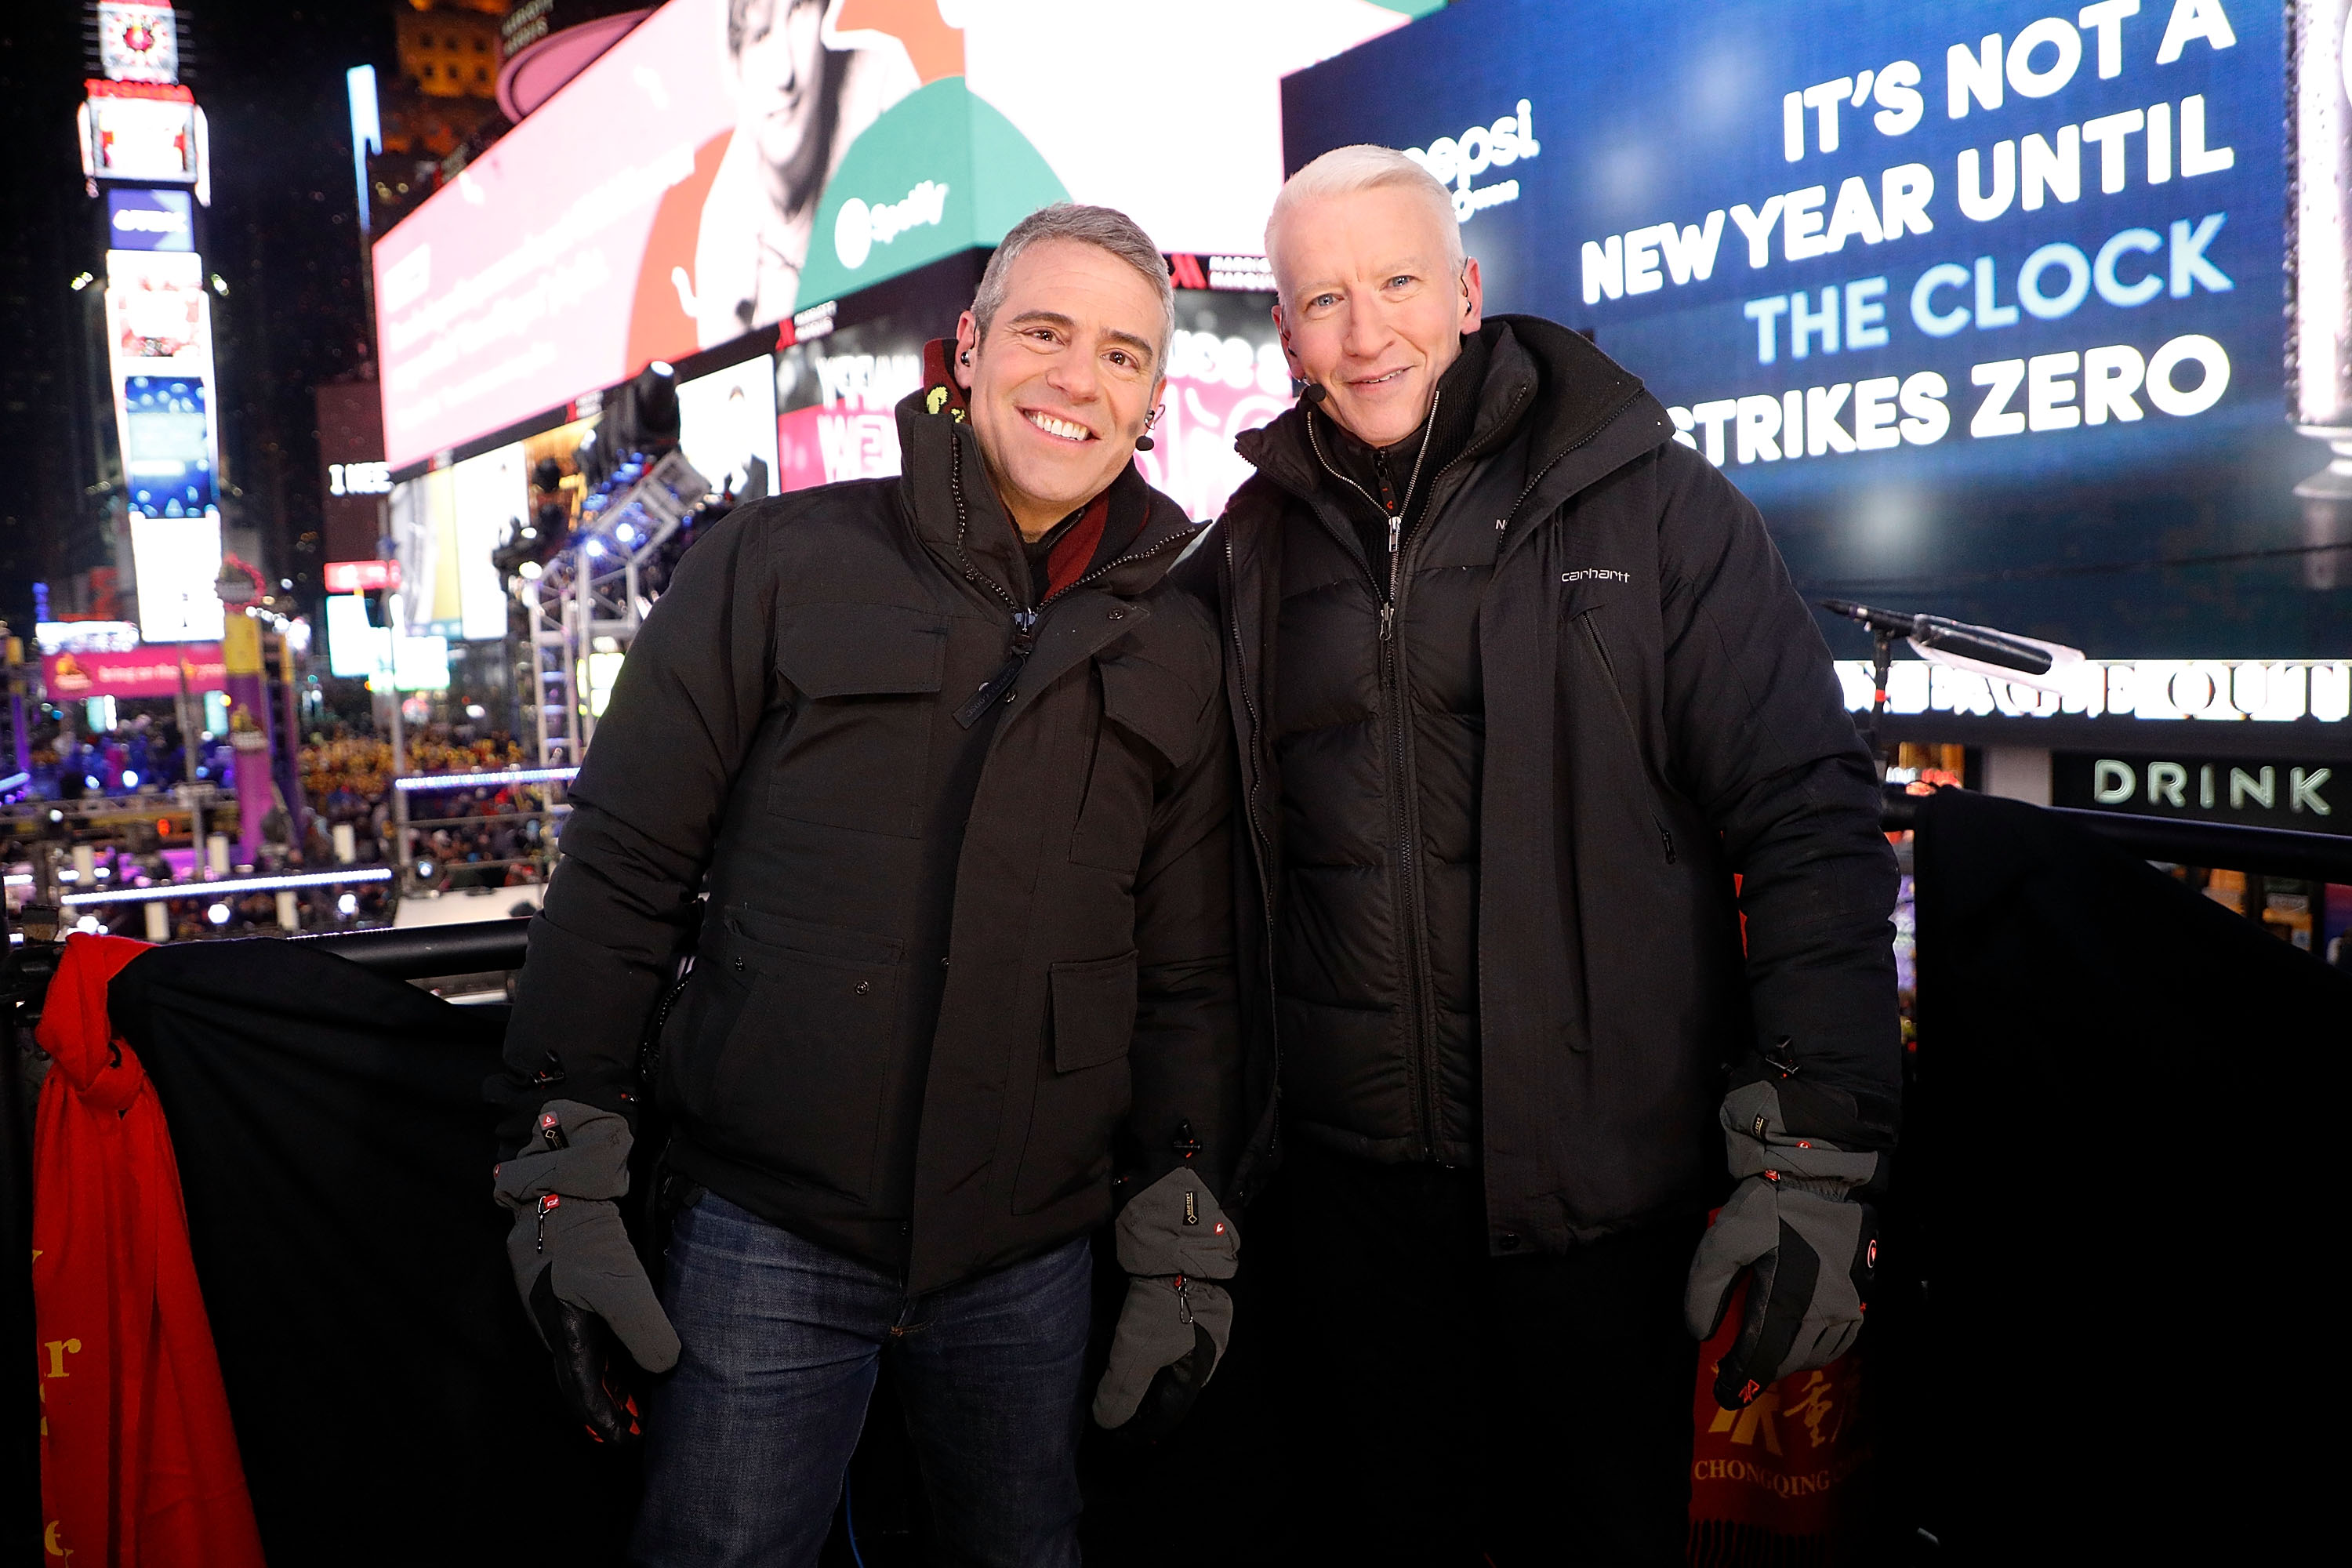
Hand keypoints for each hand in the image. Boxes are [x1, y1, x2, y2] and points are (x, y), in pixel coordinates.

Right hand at [494, 1100, 679, 1441]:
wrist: (558, 1186)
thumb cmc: (585, 1239)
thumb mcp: (621, 1284)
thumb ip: (644, 1329)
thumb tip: (666, 1367)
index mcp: (564, 1335)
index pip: (582, 1392)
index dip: (605, 1419)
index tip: (625, 1442)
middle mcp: (557, 1326)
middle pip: (579, 1380)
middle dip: (605, 1406)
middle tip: (633, 1428)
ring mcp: (560, 1305)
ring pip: (583, 1357)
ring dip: (607, 1380)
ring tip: (635, 1398)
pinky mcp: (570, 1284)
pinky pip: (588, 1332)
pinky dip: (607, 1351)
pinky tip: (626, 1349)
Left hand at [1092, 1168, 1239, 1439]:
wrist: (1173, 1242)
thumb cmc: (1161, 1306)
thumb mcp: (1135, 1353)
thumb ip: (1122, 1392)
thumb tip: (1108, 1423)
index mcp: (1205, 1365)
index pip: (1175, 1407)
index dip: (1148, 1423)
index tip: (1123, 1434)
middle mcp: (1208, 1345)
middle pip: (1175, 1383)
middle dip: (1147, 1399)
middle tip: (1116, 1409)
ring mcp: (1199, 1317)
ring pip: (1170, 1357)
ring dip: (1145, 1371)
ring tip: (1116, 1382)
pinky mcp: (1186, 1296)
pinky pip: (1165, 1333)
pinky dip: (1146, 1345)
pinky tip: (1128, 1346)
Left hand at [1685, 1076, 1881, 1409]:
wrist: (1824, 1174)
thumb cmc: (1770, 1204)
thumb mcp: (1723, 1239)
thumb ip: (1706, 1289)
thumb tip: (1702, 1335)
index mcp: (1789, 1302)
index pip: (1761, 1359)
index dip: (1740, 1380)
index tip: (1724, 1392)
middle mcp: (1825, 1312)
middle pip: (1790, 1362)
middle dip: (1763, 1370)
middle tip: (1740, 1371)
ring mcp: (1850, 1305)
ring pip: (1819, 1354)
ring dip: (1791, 1360)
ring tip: (1767, 1353)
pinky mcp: (1864, 1293)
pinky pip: (1844, 1338)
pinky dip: (1821, 1347)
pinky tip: (1803, 1338)